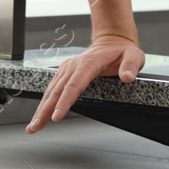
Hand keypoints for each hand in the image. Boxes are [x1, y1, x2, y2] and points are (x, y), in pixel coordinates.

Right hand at [26, 35, 144, 132]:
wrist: (112, 42)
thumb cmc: (122, 51)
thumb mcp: (134, 55)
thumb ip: (131, 65)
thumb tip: (127, 77)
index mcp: (89, 62)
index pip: (74, 84)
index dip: (64, 101)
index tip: (56, 116)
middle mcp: (74, 65)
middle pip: (57, 90)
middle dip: (45, 110)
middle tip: (36, 127)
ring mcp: (67, 68)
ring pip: (51, 90)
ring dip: (41, 109)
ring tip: (33, 126)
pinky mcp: (64, 72)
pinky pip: (52, 88)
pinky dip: (44, 102)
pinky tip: (39, 115)